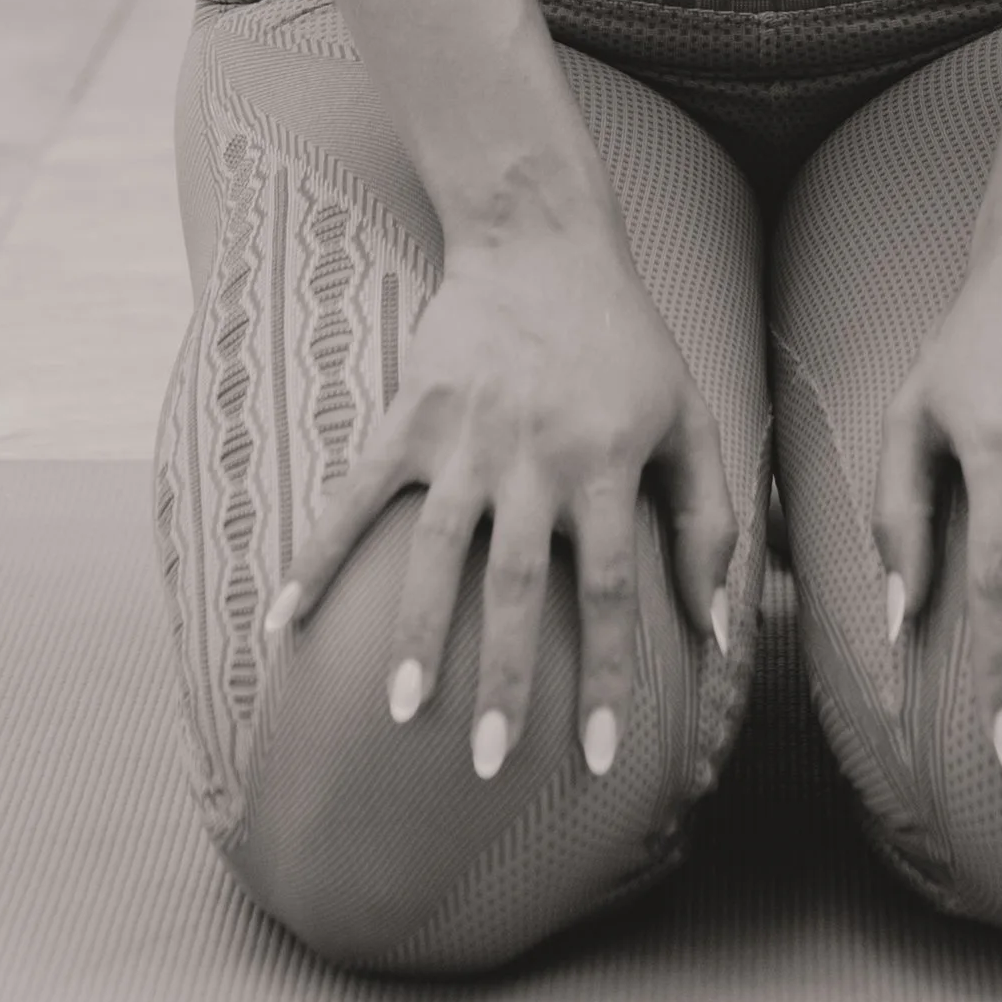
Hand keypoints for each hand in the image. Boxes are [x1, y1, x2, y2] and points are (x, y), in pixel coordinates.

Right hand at [264, 212, 736, 778]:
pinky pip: (357, 494)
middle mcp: (535, 454)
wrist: (541, 236)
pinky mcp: (409, 413)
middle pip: (520, 584)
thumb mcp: (689, 416)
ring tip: (403, 709)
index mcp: (606, 461)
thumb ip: (709, 521)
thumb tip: (716, 628)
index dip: (609, 676)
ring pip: (439, 548)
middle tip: (487, 765)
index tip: (600, 761)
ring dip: (421, 632)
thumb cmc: (625, 338)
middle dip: (506, 680)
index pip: (610, 588)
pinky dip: (318, 555)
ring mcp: (466, 434)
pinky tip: (284, 621)